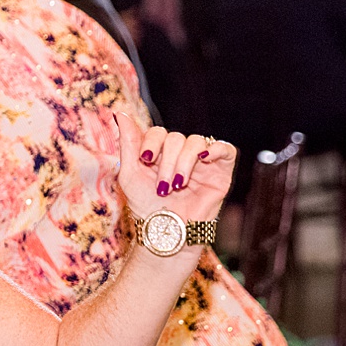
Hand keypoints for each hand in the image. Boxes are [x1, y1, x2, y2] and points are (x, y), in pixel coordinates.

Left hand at [113, 111, 235, 229]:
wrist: (167, 231)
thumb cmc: (146, 206)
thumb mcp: (130, 173)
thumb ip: (128, 143)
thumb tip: (120, 113)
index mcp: (160, 152)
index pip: (158, 133)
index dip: (151, 142)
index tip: (145, 160)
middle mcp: (181, 154)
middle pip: (176, 139)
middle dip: (167, 162)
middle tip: (162, 187)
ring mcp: (202, 161)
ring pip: (196, 143)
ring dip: (184, 163)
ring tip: (177, 185)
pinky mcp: (221, 171)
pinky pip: (225, 149)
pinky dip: (215, 149)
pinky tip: (204, 159)